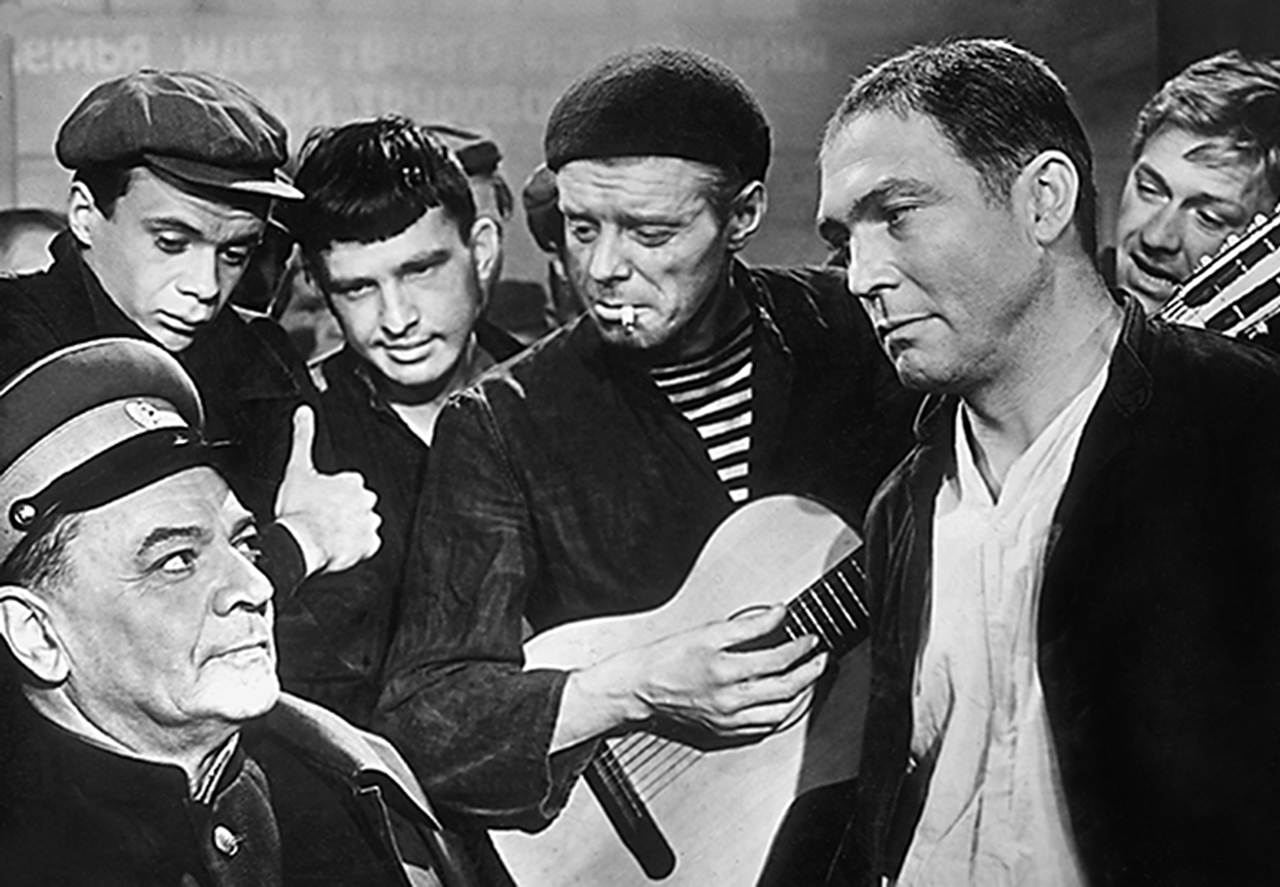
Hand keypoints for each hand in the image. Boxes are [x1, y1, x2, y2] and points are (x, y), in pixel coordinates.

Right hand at [274, 404, 380, 576]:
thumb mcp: (297, 468)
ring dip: (351, 528)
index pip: (349, 486)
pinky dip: (356, 547)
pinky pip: (367, 545)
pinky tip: (339, 546)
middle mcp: (367, 500)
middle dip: (345, 510)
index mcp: (353, 482)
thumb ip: (303, 437)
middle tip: (323, 518)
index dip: (333, 495)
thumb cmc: (297, 509)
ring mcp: (370, 523)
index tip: (320, 502)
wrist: (299, 543)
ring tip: (328, 533)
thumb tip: (304, 411)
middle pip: (359, 504)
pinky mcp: (371, 545)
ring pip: (364, 524)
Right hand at [554, 604, 827, 750]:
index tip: (810, 639)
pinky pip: (763, 730)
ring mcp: (728, 722)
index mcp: (726, 672)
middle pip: (787, 690)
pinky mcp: (723, 735)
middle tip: (820, 660)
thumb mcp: (706, 632)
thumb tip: (778, 614)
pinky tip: (783, 704)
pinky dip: (780, 716)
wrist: (636, 691)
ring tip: (807, 681)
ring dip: (801, 697)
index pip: (779, 660)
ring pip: (780, 715)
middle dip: (810, 673)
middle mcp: (730, 701)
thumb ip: (748, 625)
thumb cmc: (664, 660)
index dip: (801, 648)